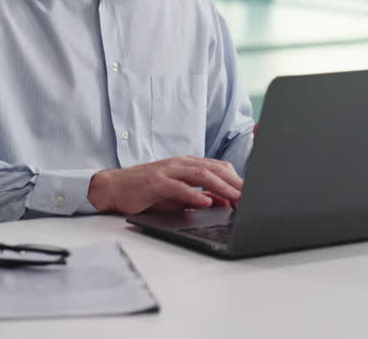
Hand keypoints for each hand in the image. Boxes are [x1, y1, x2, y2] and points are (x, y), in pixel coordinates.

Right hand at [87, 156, 242, 213]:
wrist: (114, 187)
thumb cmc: (146, 191)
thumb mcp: (177, 195)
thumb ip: (198, 196)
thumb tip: (222, 202)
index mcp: (187, 164)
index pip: (218, 167)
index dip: (237, 179)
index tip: (253, 192)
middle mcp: (180, 164)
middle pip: (215, 169)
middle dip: (236, 183)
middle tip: (253, 196)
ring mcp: (168, 171)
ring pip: (201, 175)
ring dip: (222, 187)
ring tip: (237, 198)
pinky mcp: (155, 182)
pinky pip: (178, 187)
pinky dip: (194, 194)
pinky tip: (206, 202)